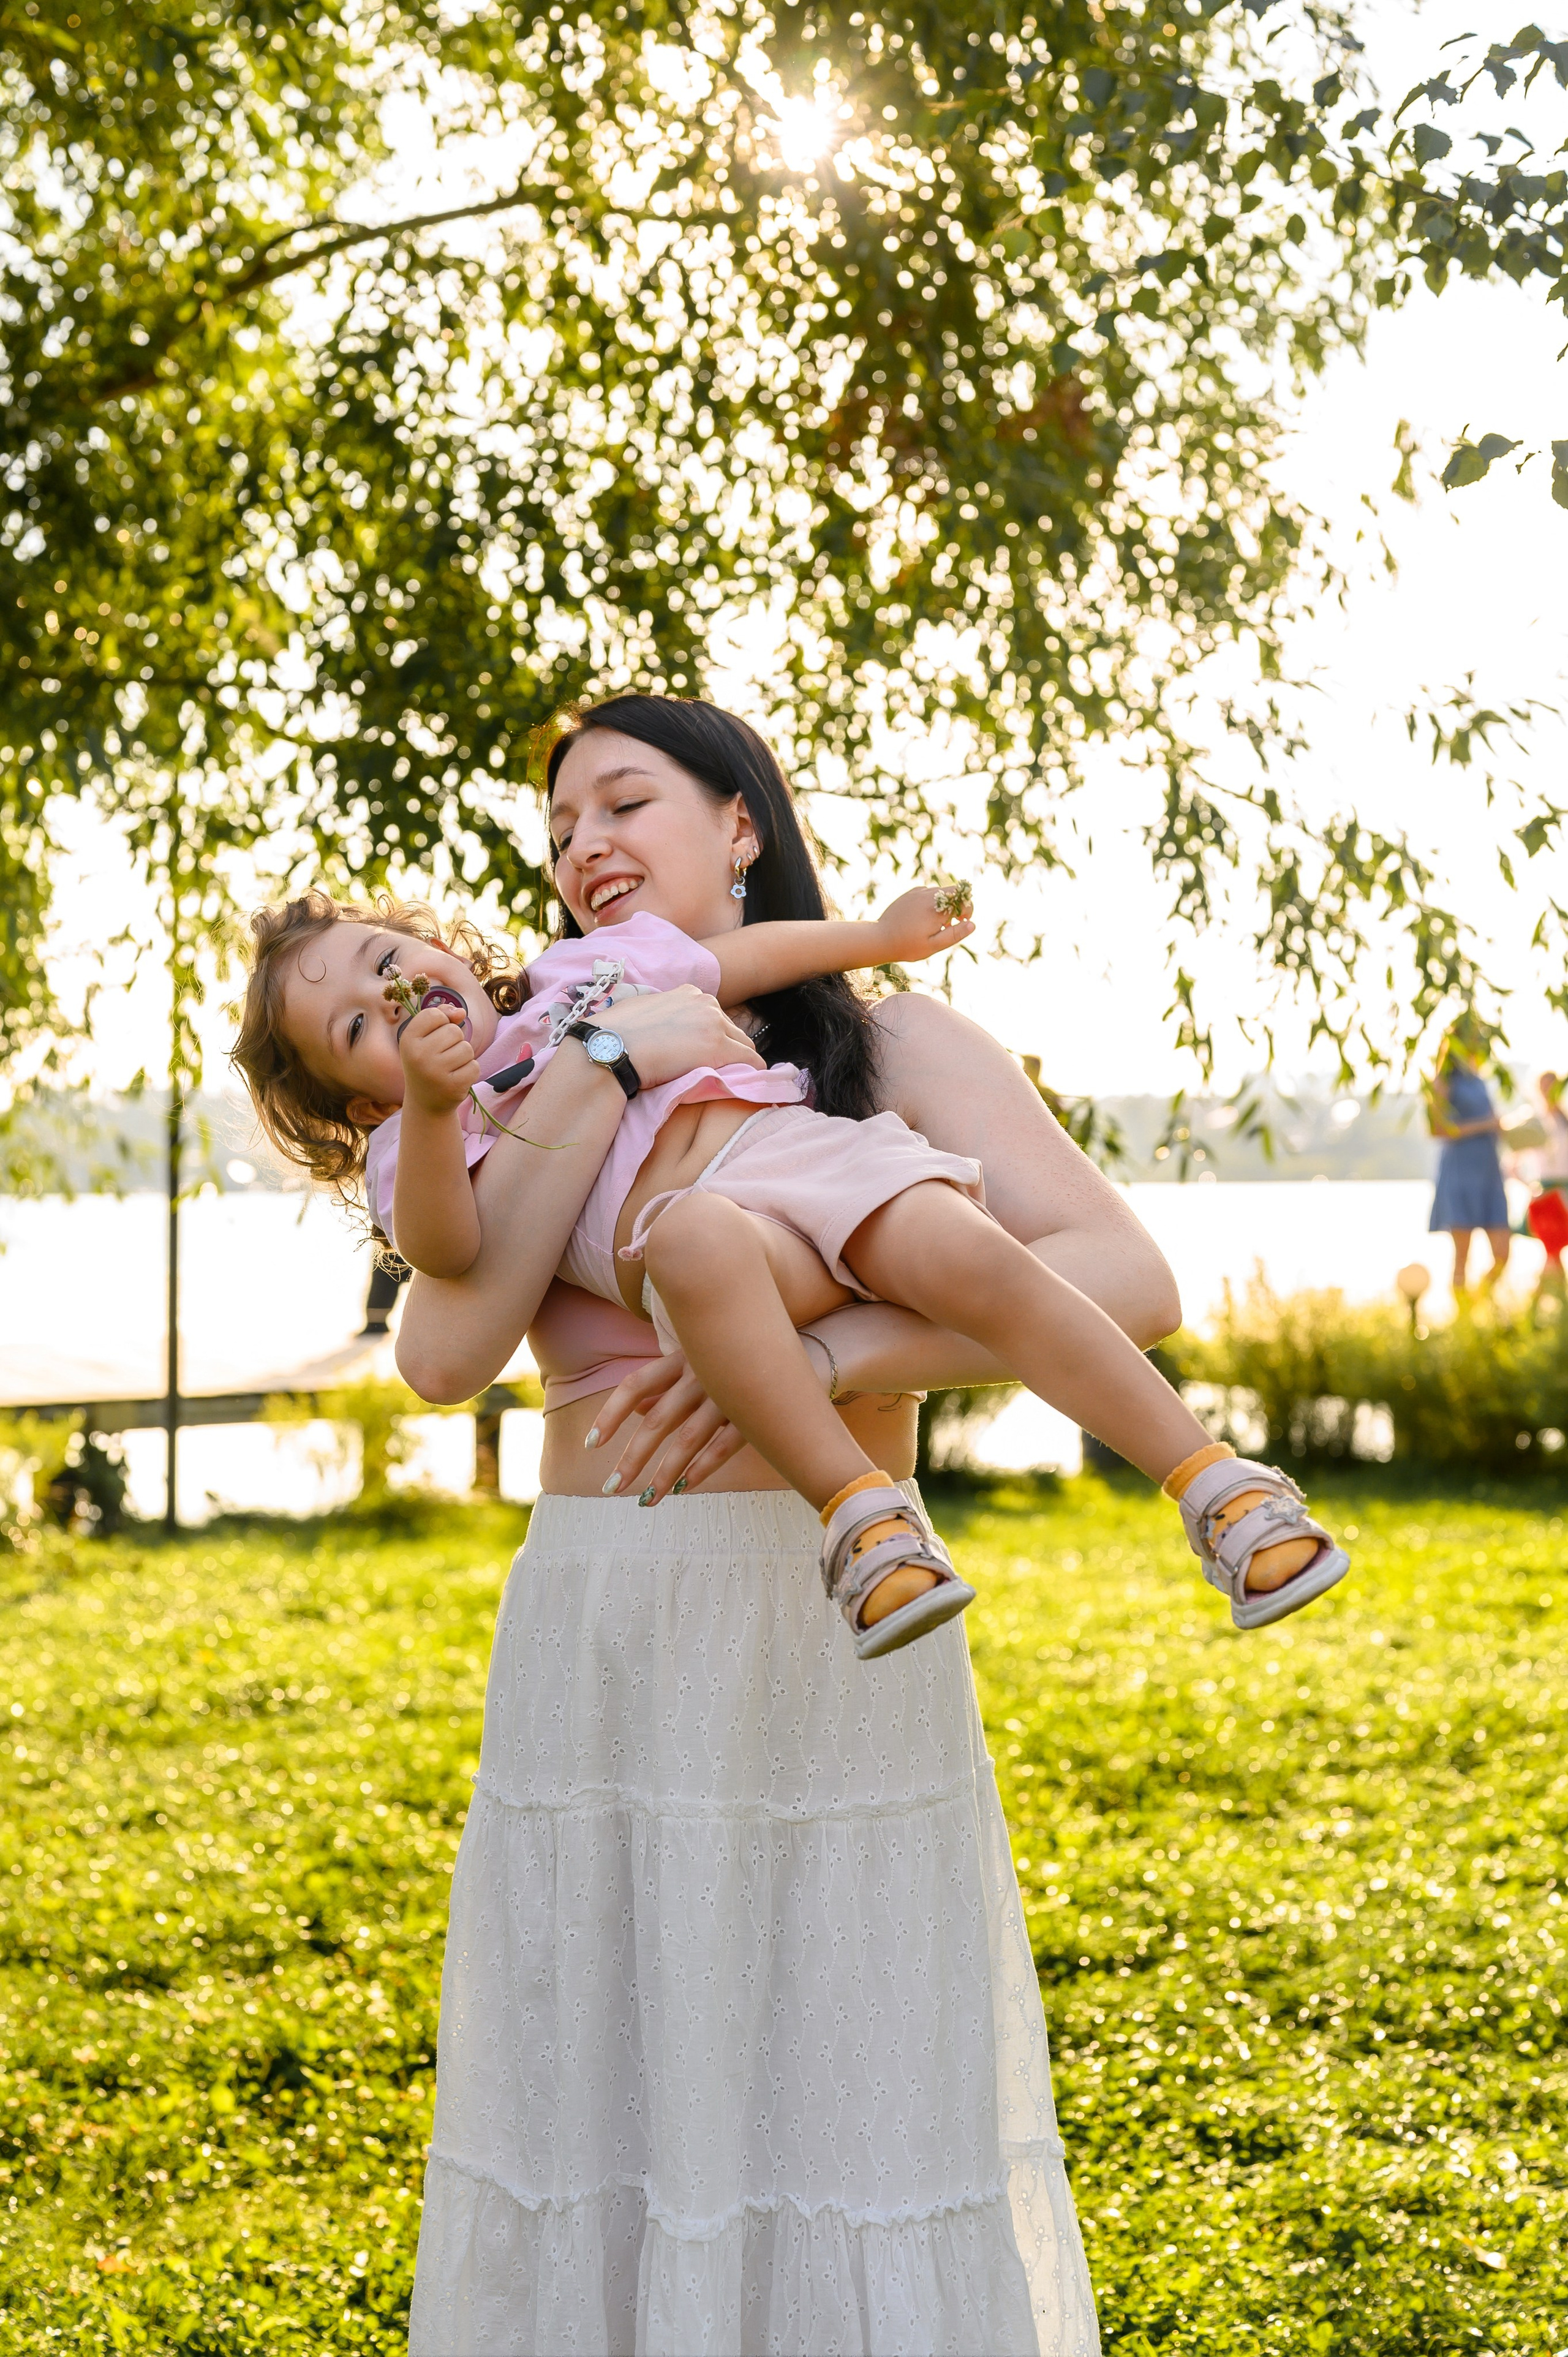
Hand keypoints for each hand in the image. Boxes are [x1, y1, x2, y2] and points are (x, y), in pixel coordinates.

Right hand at [399, 1004, 480, 1115]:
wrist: (425, 1103)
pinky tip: (456, 1078)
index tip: (435, 1036)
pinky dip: (469, 1071)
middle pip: (454, 1030)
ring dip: (463, 1056)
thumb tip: (461, 1012)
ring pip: (467, 1048)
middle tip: (442, 1056)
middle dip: (454, 1041)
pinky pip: (474, 1066)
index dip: (442, 1022)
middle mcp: (418, 1055)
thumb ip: (441, 1017)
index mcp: (408, 1040)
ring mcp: (435, 1072)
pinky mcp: (452, 1086)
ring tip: (450, 1067)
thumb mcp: (425, 1038)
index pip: (434, 1015)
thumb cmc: (426, 1063)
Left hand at [584, 1349, 747, 1503]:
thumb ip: (668, 1382)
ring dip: (665, 1474)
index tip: (591, 1444)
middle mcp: (702, 1374)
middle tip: (611, 1487)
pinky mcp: (756, 1413)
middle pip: (658, 1420)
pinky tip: (684, 1487)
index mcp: (684, 1358)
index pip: (635, 1384)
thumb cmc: (742, 1354)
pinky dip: (702, 1468)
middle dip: (633, 1458)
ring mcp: (730, 1394)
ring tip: (646, 1501)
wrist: (808, 1345)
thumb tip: (637, 1408)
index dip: (611, 1414)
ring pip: (688, 1440)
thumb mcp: (701, 1360)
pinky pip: (724, 1446)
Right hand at [608, 986, 765, 1085]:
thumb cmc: (616, 1033)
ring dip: (737, 1062)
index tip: (704, 1054)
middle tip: (715, 1071)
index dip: (711, 1037)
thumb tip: (660, 1024)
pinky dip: (751, 1073)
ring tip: (726, 1081)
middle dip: (727, 1049)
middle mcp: (706, 1003)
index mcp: (689, 993)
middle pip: (732, 1030)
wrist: (612, 1047)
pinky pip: (751, 1061)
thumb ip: (663, 1012)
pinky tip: (744, 1085)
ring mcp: (714, 1024)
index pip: (714, 1016)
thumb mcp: (644, 1009)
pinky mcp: (718, 1047)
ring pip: (744, 1046)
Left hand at [872, 885, 975, 965]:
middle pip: (955, 891)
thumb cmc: (907, 945)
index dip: (968, 911)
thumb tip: (972, 924)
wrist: (880, 938)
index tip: (962, 923)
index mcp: (936, 909)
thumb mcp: (933, 945)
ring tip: (937, 923)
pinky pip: (930, 892)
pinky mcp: (911, 893)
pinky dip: (934, 901)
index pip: (964, 900)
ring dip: (946, 904)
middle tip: (952, 922)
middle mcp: (929, 896)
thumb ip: (954, 934)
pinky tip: (926, 917)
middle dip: (959, 905)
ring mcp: (918, 892)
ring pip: (942, 891)